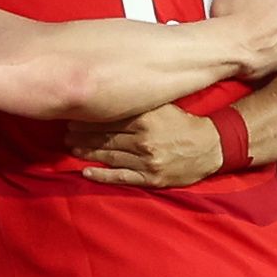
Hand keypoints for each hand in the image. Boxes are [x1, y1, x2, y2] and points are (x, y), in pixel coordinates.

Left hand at [70, 102, 226, 189]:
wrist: (211, 146)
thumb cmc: (183, 123)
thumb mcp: (162, 106)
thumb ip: (137, 103)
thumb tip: (108, 98)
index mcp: (145, 119)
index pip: (107, 120)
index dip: (87, 121)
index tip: (72, 119)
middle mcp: (143, 140)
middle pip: (104, 138)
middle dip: (82, 137)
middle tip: (65, 135)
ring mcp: (146, 161)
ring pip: (109, 157)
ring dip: (87, 154)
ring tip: (71, 149)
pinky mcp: (151, 178)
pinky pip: (121, 177)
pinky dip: (102, 175)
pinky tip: (86, 172)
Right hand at [192, 0, 276, 81]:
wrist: (227, 47)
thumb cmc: (230, 14)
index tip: (243, 3)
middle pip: (276, 13)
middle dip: (263, 16)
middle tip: (243, 20)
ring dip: (265, 35)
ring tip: (246, 37)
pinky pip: (273, 55)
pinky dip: (264, 53)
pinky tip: (249, 50)